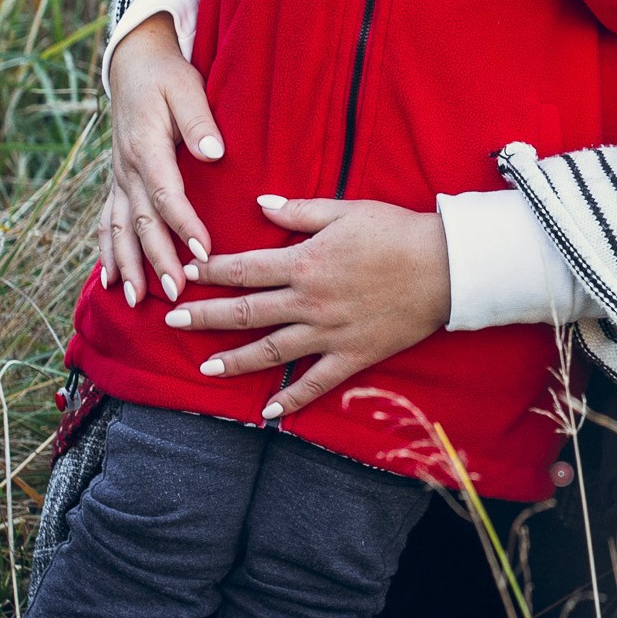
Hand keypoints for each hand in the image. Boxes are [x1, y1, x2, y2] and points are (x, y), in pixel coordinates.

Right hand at [100, 15, 223, 306]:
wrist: (132, 65)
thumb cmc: (166, 76)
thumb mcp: (186, 87)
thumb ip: (199, 121)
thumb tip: (214, 152)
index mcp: (146, 146)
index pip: (166, 193)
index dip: (184, 224)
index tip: (204, 251)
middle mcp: (127, 168)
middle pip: (142, 221)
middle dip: (157, 260)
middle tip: (176, 294)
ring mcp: (118, 177)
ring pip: (119, 228)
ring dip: (128, 265)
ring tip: (136, 301)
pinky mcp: (117, 182)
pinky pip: (107, 222)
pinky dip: (108, 252)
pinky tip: (112, 282)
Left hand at [163, 198, 454, 418]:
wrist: (444, 267)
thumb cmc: (396, 232)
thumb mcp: (344, 210)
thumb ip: (298, 211)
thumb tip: (259, 204)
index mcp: (305, 262)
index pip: (244, 269)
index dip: (211, 271)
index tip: (185, 272)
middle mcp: (309, 302)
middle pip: (246, 312)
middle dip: (205, 316)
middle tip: (172, 320)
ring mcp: (329, 333)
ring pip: (272, 351)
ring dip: (235, 360)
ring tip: (204, 369)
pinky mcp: (352, 356)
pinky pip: (315, 383)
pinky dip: (291, 400)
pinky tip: (266, 413)